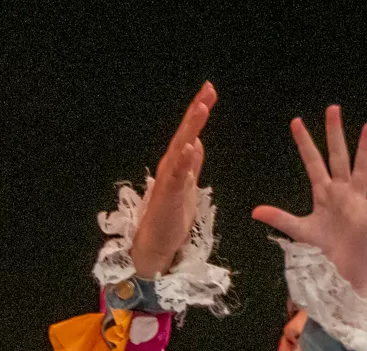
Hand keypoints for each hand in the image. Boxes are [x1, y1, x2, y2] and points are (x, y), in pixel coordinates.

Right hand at [129, 83, 214, 280]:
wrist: (157, 244)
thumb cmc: (171, 217)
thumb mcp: (187, 185)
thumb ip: (191, 164)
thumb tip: (196, 141)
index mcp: (176, 164)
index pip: (189, 133)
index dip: (198, 112)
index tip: (209, 91)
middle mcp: (170, 167)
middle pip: (184, 134)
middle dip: (196, 111)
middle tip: (207, 89)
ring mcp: (168, 181)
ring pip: (180, 149)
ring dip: (190, 129)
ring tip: (201, 109)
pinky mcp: (168, 197)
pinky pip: (176, 176)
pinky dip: (183, 161)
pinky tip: (189, 146)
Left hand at [252, 106, 366, 299]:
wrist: (338, 275)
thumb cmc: (321, 253)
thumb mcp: (299, 232)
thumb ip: (280, 218)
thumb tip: (255, 211)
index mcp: (323, 194)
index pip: (313, 162)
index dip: (305, 143)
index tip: (296, 122)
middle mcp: (340, 194)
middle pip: (338, 157)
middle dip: (335, 134)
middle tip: (333, 109)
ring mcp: (355, 204)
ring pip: (362, 170)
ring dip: (365, 149)